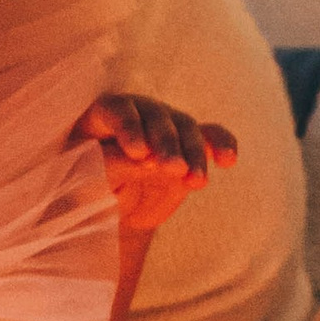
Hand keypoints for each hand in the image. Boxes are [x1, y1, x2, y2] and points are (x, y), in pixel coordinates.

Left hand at [73, 93, 236, 238]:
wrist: (115, 209)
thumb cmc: (92, 192)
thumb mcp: (91, 183)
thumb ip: (113, 166)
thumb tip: (144, 157)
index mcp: (102, 118)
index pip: (117, 110)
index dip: (129, 127)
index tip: (139, 153)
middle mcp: (137, 114)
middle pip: (156, 117)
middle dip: (167, 143)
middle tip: (173, 168)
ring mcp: (166, 128)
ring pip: (185, 127)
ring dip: (193, 153)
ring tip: (196, 182)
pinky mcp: (189, 146)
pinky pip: (210, 136)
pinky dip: (222, 144)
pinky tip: (228, 160)